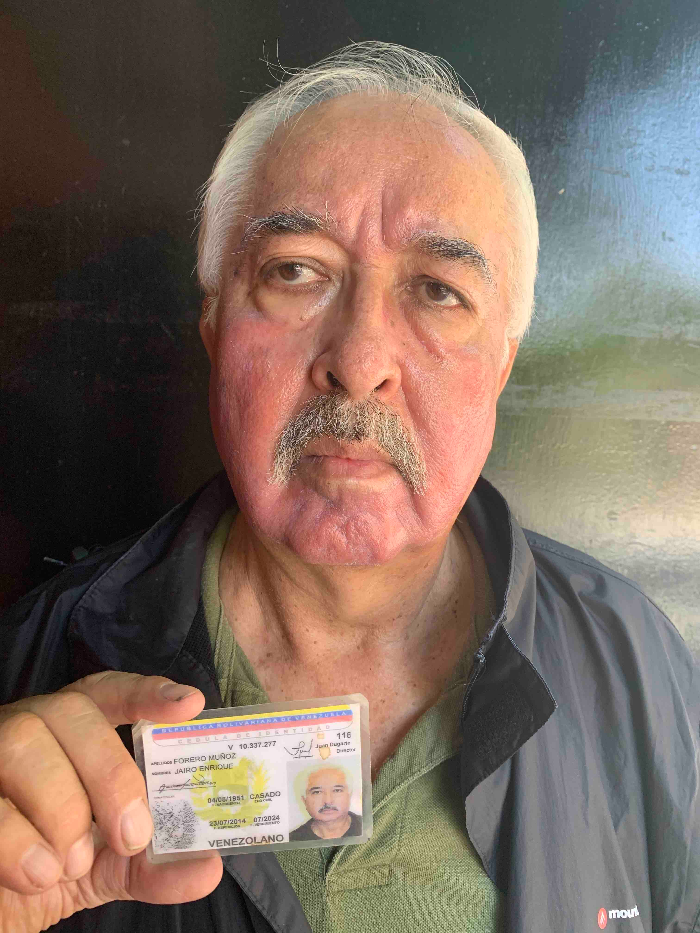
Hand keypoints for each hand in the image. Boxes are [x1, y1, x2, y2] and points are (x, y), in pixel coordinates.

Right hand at [0, 671, 222, 932]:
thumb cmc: (58, 867)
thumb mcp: (113, 867)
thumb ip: (157, 865)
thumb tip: (209, 867)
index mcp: (75, 734)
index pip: (109, 692)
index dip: (147, 693)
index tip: (190, 705)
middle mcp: (32, 730)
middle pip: (71, 711)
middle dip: (110, 772)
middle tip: (132, 835)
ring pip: (23, 743)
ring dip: (61, 809)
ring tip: (73, 862)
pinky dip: (20, 844)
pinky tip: (39, 875)